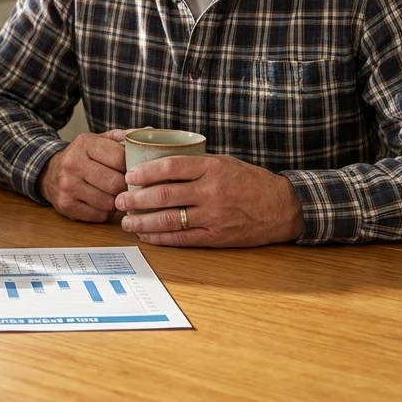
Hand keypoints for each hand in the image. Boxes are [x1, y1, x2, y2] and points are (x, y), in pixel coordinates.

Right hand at [38, 130, 130, 222]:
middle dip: (126, 187)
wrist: (48, 172)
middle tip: (127, 186)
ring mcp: (68, 186)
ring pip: (110, 202)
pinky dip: (106, 212)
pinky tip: (102, 203)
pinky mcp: (66, 205)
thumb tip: (149, 132)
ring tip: (114, 194)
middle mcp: (73, 163)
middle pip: (116, 183)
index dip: (132, 167)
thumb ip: (122, 137)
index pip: (120, 158)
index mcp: (85, 143)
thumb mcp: (98, 141)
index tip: (133, 170)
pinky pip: (99, 215)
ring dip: (117, 201)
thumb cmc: (81, 157)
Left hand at [114, 154, 304, 246]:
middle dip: (136, 199)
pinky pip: (182, 238)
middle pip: (164, 194)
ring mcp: (213, 216)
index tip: (129, 175)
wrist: (282, 207)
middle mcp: (211, 191)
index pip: (171, 166)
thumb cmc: (251, 182)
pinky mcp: (215, 236)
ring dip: (142, 221)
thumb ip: (196, 165)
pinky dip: (160, 238)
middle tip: (119, 200)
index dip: (146, 172)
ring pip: (168, 219)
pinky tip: (146, 235)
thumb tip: (160, 165)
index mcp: (212, 168)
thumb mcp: (225, 163)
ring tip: (126, 221)